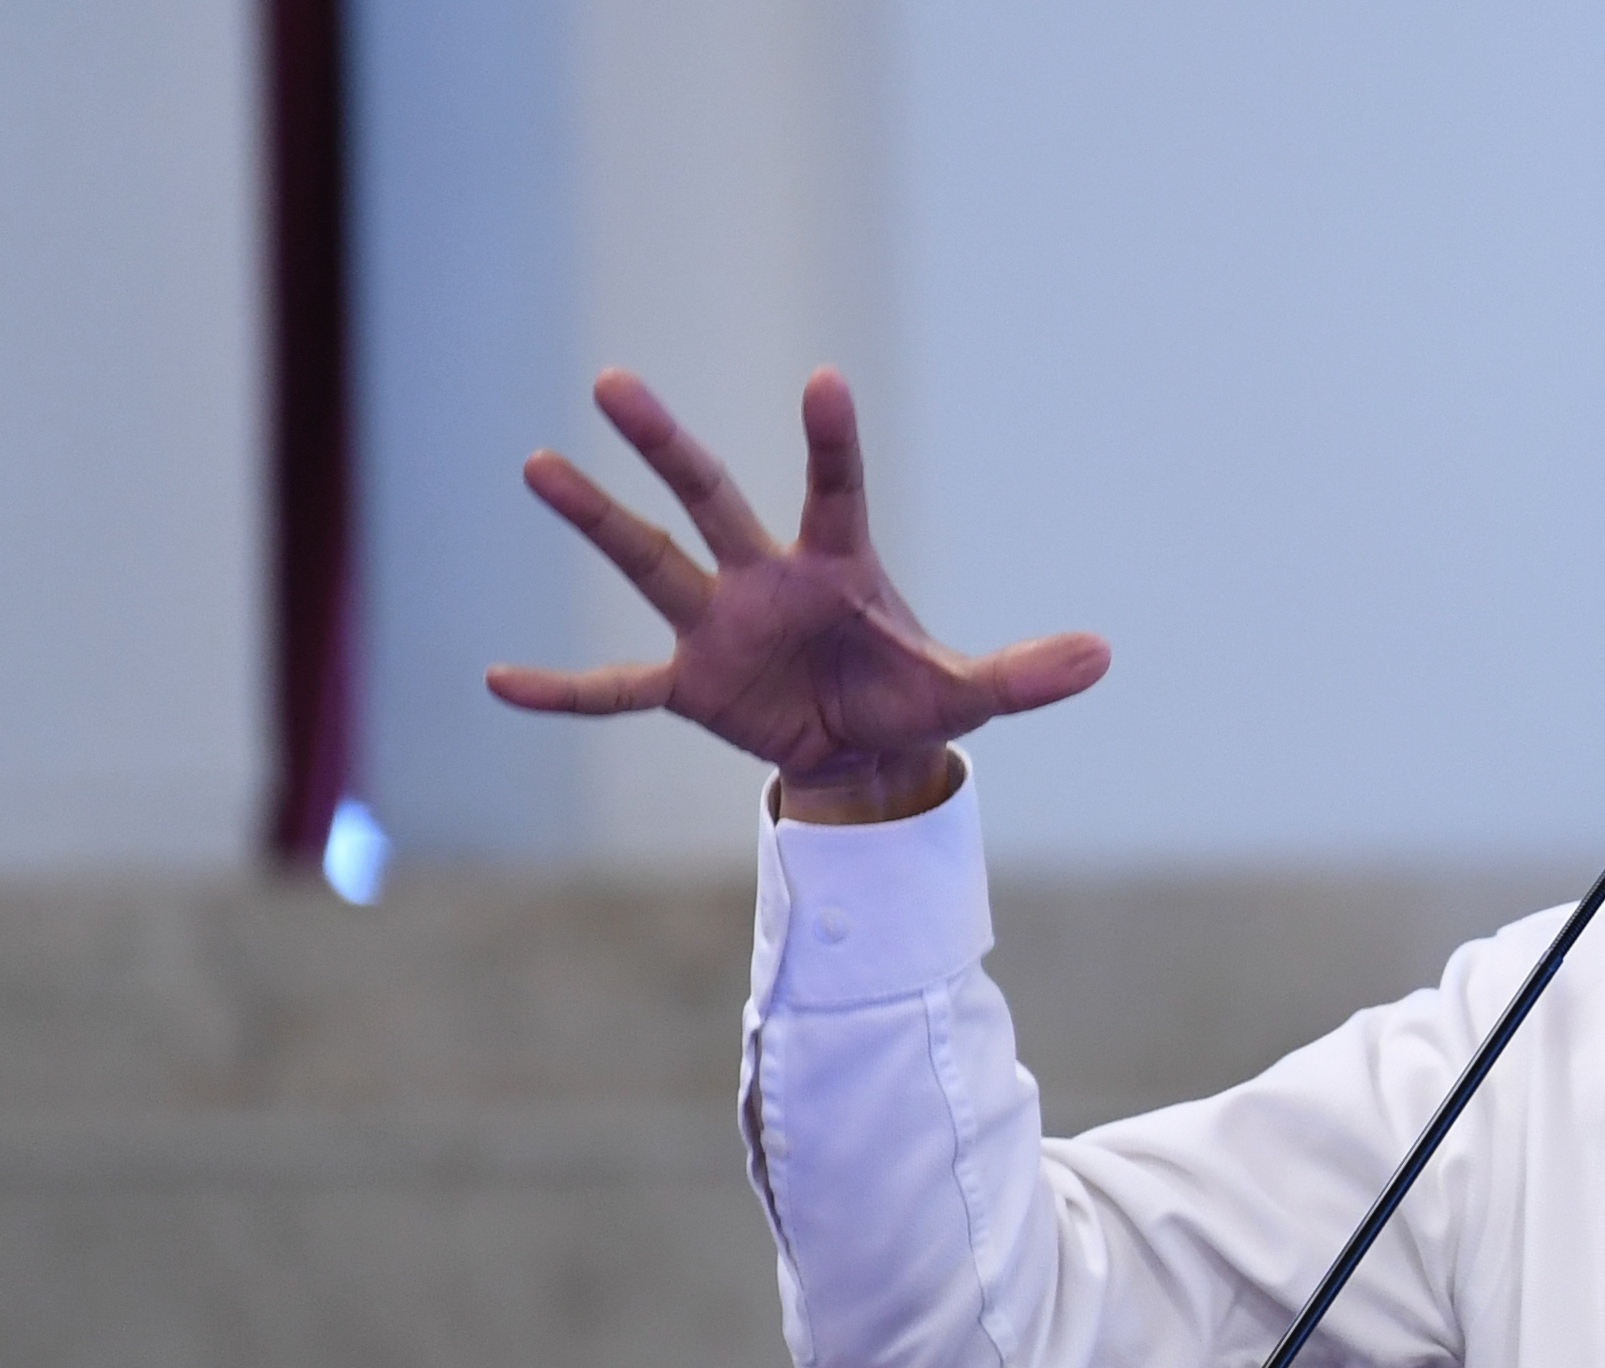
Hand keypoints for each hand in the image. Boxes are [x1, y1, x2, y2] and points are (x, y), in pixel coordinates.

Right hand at [486, 367, 1109, 822]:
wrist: (863, 748)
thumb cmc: (911, 694)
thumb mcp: (973, 694)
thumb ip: (1025, 673)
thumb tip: (1105, 656)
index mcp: (837, 565)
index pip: (835, 489)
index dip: (831, 441)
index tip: (824, 382)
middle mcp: (766, 578)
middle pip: (709, 499)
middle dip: (665, 447)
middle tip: (614, 384)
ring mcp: (719, 627)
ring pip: (649, 562)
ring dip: (595, 520)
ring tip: (537, 465)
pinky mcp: (689, 687)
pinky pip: (615, 688)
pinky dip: (562, 691)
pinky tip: (499, 681)